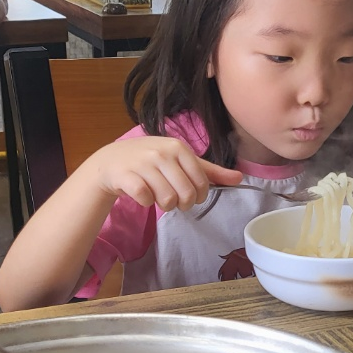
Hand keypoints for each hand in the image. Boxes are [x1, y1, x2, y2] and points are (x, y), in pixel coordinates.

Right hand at [93, 136, 242, 211]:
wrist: (112, 161)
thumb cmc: (151, 161)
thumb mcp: (181, 161)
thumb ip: (210, 171)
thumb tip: (239, 177)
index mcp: (179, 148)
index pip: (201, 182)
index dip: (199, 196)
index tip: (191, 196)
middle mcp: (162, 153)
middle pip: (186, 194)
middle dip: (182, 204)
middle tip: (173, 200)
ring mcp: (143, 164)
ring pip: (167, 200)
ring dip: (164, 205)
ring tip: (157, 196)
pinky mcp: (127, 176)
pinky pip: (145, 200)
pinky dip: (146, 203)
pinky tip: (142, 194)